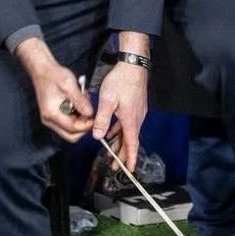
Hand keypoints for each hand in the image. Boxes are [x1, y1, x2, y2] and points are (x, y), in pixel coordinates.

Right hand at [16, 38, 90, 141]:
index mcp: (52, 114)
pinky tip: (79, 104)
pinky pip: (69, 123)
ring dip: (81, 121)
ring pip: (71, 130)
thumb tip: (90, 113)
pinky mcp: (55, 116)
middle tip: (91, 113)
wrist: (43, 70)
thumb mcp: (69, 85)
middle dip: (84, 126)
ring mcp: (52, 119)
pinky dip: (77, 116)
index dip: (86, 125)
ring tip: (84, 104)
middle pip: (71, 135)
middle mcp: (50, 120)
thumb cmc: (53, 75)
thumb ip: (80, 100)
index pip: (72, 129)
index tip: (94, 117)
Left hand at [90, 51, 148, 173]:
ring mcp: (137, 112)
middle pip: (130, 141)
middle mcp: (136, 118)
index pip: (132, 144)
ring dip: (121, 142)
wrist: (133, 65)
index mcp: (130, 120)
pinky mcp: (135, 107)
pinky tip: (112, 132)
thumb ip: (102, 120)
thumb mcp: (107, 101)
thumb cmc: (121, 81)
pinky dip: (120, 131)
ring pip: (128, 132)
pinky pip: (127, 124)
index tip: (129, 170)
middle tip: (114, 165)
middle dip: (123, 154)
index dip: (130, 158)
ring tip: (112, 151)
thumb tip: (98, 136)